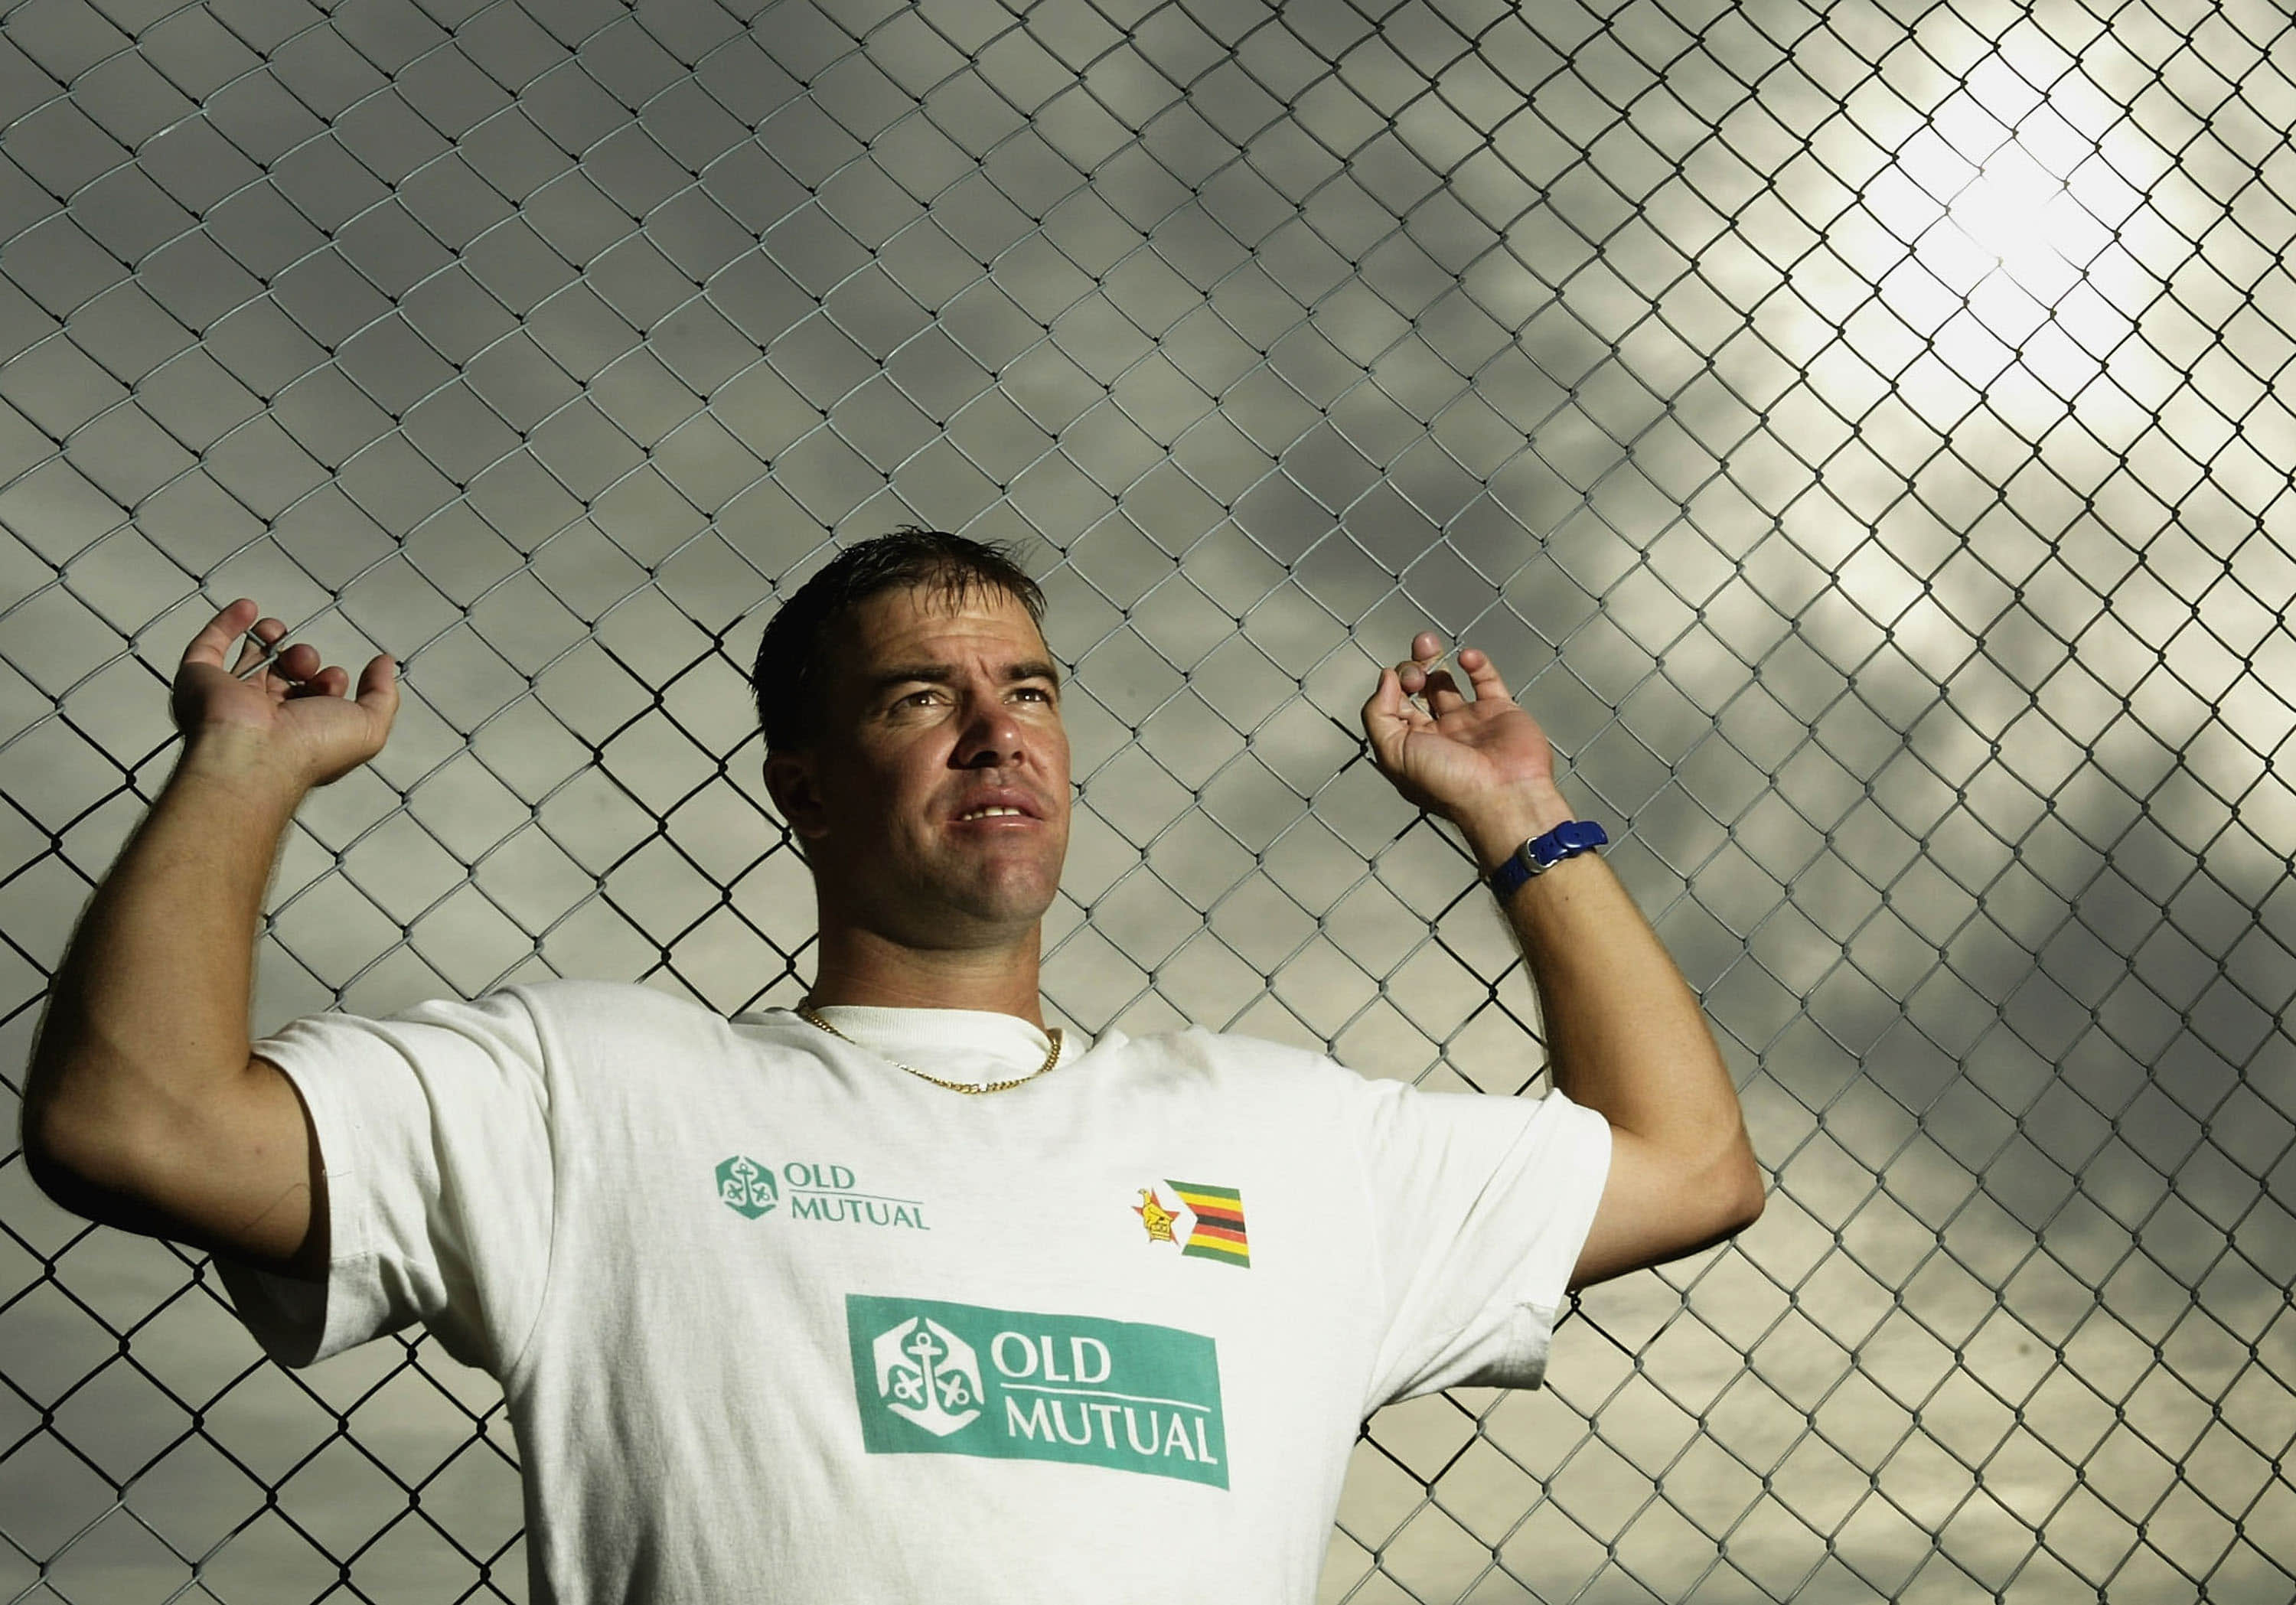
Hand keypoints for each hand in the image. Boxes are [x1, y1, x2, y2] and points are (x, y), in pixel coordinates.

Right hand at [171, 599, 398, 790]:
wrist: (254, 755)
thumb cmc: (312, 746)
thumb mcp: (368, 726)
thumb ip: (382, 694)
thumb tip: (386, 662)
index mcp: (298, 730)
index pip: (314, 696)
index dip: (330, 681)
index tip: (333, 679)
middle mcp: (262, 714)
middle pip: (284, 676)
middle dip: (302, 659)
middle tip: (305, 660)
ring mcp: (228, 696)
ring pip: (249, 659)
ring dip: (269, 638)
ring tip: (278, 628)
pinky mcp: (198, 678)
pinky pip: (206, 646)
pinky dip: (226, 623)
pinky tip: (248, 606)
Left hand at [1361, 631, 1569, 864]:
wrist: (1503, 795)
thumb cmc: (1446, 781)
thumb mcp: (1393, 752)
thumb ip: (1379, 713)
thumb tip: (1386, 677)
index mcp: (1413, 746)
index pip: (1393, 706)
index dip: (1390, 686)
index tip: (1395, 678)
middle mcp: (1440, 733)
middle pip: (1418, 690)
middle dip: (1411, 669)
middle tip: (1416, 668)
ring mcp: (1470, 721)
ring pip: (1447, 680)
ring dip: (1433, 659)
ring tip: (1426, 641)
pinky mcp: (1501, 710)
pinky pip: (1486, 679)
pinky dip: (1476, 662)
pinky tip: (1466, 657)